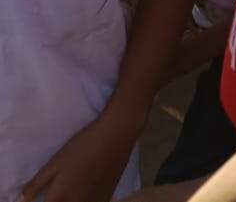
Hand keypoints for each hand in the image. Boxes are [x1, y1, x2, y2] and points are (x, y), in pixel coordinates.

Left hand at [21, 102, 144, 201]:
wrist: (116, 136)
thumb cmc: (82, 146)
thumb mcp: (54, 163)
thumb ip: (36, 184)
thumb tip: (23, 199)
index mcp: (60, 197)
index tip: (45, 195)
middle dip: (57, 201)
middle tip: (58, 191)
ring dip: (71, 201)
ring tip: (71, 189)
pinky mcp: (106, 198)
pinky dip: (85, 201)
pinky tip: (84, 192)